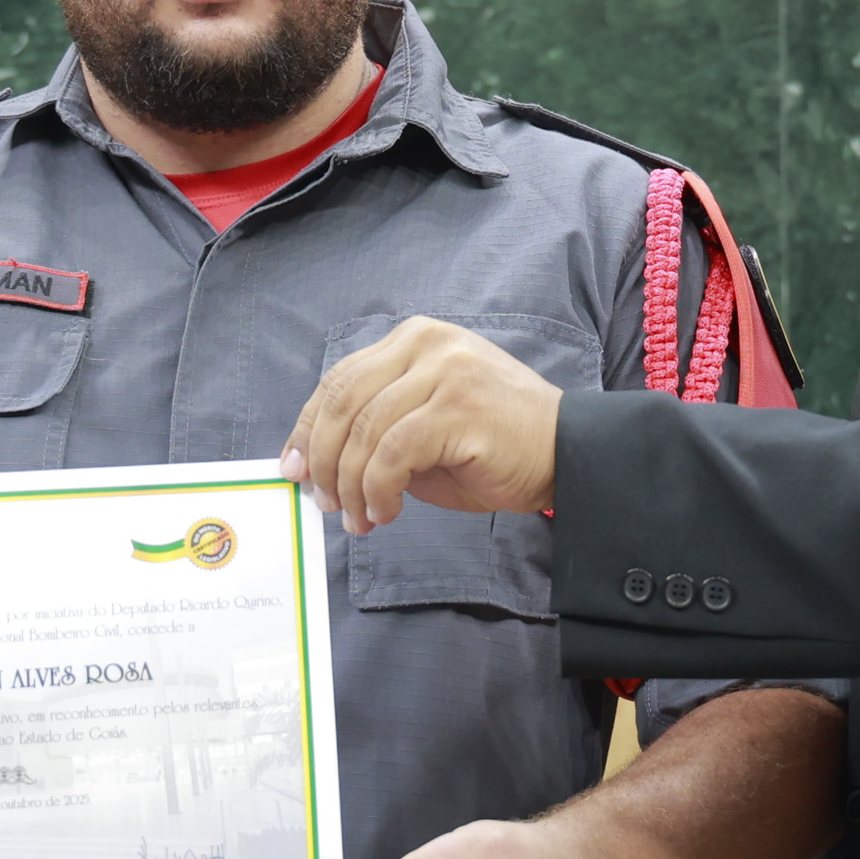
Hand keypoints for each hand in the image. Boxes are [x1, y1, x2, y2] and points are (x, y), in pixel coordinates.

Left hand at [280, 317, 563, 533]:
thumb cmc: (494, 446)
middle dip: (322, 459)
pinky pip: (392, 453)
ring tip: (360, 518)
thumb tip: (315, 463)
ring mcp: (444, 370)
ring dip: (351, 486)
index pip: (339, 380)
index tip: (293, 468)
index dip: (307, 428)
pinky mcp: (457, 405)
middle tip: (324, 502)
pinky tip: (387, 511)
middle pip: (343, 401)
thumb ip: (374, 430)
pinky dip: (379, 490)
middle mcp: (426, 343)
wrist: (565, 453)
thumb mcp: (422, 426)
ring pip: (364, 431)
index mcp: (413, 340)